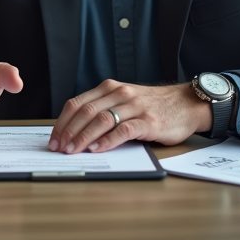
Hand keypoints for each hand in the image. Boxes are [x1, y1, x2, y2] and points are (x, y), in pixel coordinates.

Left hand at [48, 79, 211, 153]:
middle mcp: (119, 94)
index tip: (54, 139)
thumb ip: (103, 109)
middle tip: (59, 148)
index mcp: (109, 88)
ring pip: (102, 120)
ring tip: (73, 150)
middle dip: (69, 131)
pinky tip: (97, 149)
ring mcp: (134, 106)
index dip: (62, 122)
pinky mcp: (149, 121)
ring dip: (83, 137)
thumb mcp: (123, 101)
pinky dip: (108, 140)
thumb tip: (74, 131)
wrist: (185, 104)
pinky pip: (124, 130)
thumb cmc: (151, 106)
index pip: (77, 104)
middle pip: (86, 112)